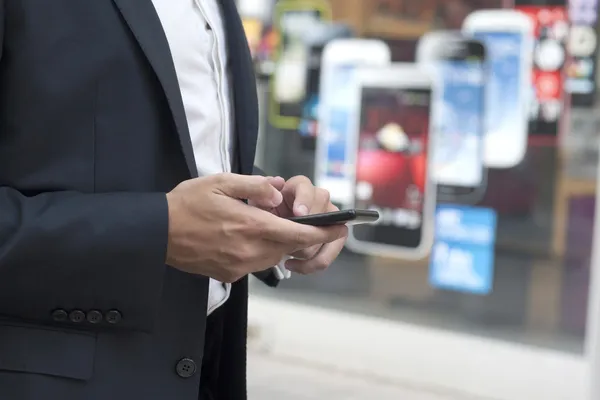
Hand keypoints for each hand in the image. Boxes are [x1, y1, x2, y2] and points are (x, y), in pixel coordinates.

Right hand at [165, 173, 346, 282]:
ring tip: (262, 223)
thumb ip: (255, 186)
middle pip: (289, 247)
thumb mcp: (220, 182)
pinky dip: (259, 250)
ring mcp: (239, 266)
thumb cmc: (186, 204)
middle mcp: (249, 250)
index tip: (338, 228)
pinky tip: (242, 236)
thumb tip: (279, 192)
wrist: (156, 233)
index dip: (322, 233)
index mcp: (251, 226)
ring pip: (274, 256)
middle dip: (297, 234)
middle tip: (293, 217)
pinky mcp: (229, 274)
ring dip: (278, 242)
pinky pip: (255, 263)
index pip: (298, 234)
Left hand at [254, 175, 347, 274]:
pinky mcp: (333, 234)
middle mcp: (319, 198)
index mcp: (299, 187)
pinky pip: (331, 250)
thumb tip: (277, 184)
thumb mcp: (258, 202)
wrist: (270, 227)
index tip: (299, 214)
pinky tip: (294, 265)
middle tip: (290, 243)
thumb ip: (262, 192)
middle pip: (325, 212)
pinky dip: (314, 263)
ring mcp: (329, 216)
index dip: (305, 201)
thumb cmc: (265, 213)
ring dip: (310, 251)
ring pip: (332, 234)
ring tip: (289, 257)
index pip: (307, 188)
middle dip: (309, 233)